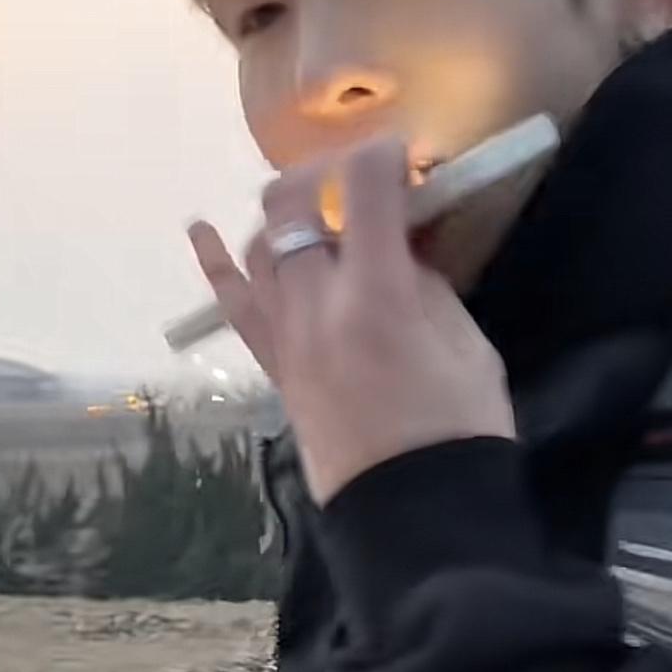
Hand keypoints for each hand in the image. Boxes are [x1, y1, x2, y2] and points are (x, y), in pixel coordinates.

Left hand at [189, 138, 516, 504]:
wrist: (413, 518)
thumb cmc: (459, 435)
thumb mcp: (468, 349)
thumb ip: (430, 288)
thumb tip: (403, 252)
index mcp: (376, 295)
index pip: (364, 185)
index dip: (384, 153)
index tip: (408, 155)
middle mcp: (316, 306)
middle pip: (291, 204)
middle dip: (324, 172)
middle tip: (361, 177)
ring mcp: (287, 339)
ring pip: (258, 246)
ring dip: (284, 216)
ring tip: (314, 210)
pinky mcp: (276, 369)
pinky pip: (236, 306)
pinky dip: (219, 265)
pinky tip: (202, 231)